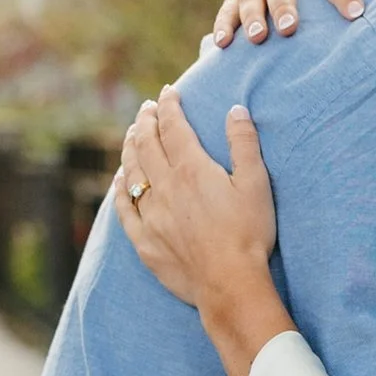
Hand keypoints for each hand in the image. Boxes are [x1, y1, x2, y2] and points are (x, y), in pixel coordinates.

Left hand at [119, 84, 277, 310]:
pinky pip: (125, 208)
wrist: (229, 283)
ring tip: (131, 135)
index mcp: (191, 169)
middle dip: (145, 121)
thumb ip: (244, 144)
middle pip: (146, 144)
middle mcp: (165, 187)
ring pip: (132, 172)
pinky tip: (120, 180)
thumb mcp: (256, 184)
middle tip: (147, 109)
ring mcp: (151, 214)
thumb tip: (235, 110)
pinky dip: (120, 189)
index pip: (173, 127)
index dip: (169, 106)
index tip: (168, 92)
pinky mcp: (145, 240)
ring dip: (129, 148)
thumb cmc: (248, 234)